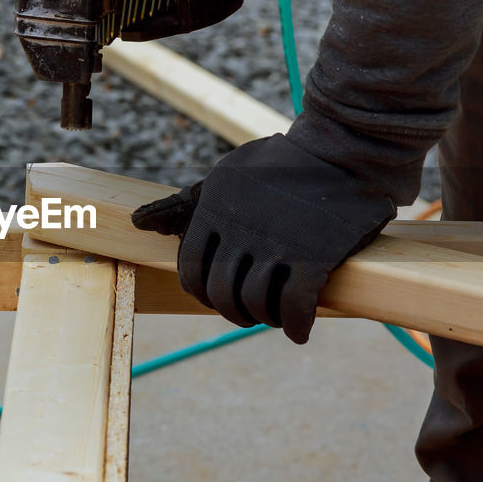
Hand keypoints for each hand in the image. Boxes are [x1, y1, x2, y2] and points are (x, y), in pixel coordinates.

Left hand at [131, 134, 393, 342]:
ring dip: (265, 318)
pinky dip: (295, 326)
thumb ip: (185, 204)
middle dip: (234, 311)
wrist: (342, 150)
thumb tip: (140, 223)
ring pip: (256, 303)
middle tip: (251, 312)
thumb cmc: (280, 166)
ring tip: (276, 316)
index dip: (204, 293)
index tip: (221, 296)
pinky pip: (294, 307)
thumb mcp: (225, 177)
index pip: (191, 270)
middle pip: (222, 293)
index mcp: (214, 209)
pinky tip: (299, 331)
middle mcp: (240, 228)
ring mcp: (278, 242)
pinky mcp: (315, 255)